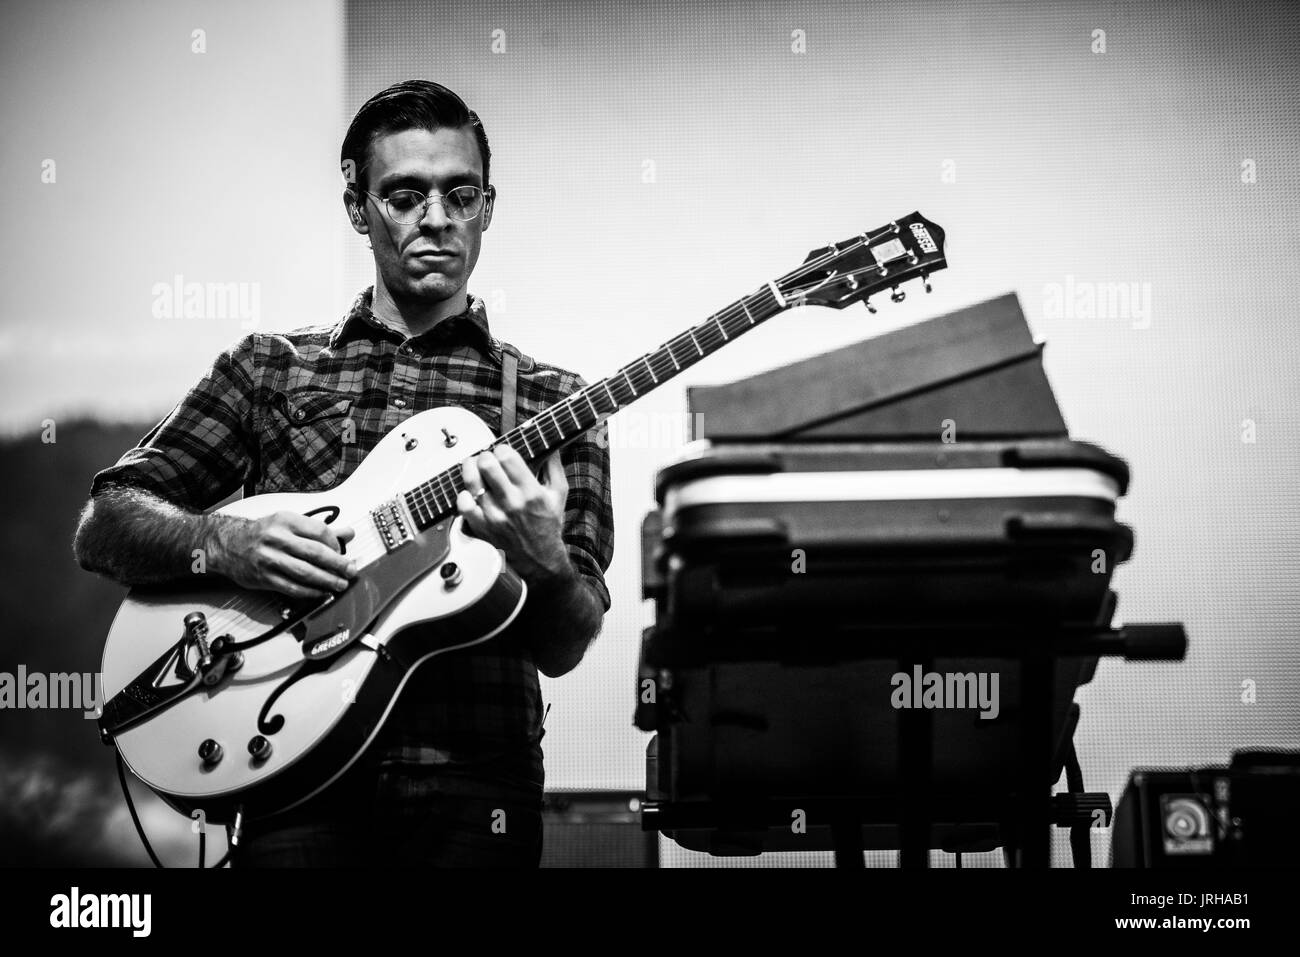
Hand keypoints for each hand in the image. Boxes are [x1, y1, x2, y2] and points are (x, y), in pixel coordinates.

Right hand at [207, 510, 356, 598]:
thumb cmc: (263, 533)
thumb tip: (348, 533)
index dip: (336, 544)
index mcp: (286, 521)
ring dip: (327, 581)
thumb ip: (319, 530)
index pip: (320, 531)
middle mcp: (277, 539)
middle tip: (350, 571)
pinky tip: (321, 592)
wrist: (228, 545)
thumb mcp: (289, 524)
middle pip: (315, 553)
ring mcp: (269, 559)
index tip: (343, 552)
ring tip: (340, 584)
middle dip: (338, 564)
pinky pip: (292, 588)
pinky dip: (310, 592)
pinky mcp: (264, 578)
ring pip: (305, 573)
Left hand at [456, 445, 570, 582]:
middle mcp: (512, 502)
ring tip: (473, 467)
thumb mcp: (559, 494)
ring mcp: (495, 515)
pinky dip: (463, 494)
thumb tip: (551, 445)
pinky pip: (463, 505)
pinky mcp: (482, 527)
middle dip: (485, 456)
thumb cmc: (548, 524)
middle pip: (487, 465)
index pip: (507, 457)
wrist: (539, 558)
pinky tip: (471, 492)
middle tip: (487, 459)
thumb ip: (554, 467)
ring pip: (472, 482)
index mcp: (531, 491)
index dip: (502, 449)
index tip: (502, 452)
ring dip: (470, 469)